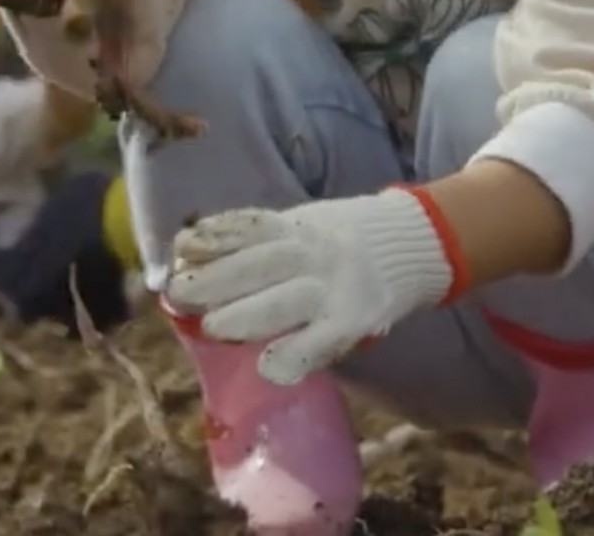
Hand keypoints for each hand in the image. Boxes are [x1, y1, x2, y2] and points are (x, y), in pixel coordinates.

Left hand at [163, 189, 459, 385]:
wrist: (413, 242)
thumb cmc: (341, 240)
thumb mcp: (304, 225)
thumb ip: (263, 242)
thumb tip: (192, 256)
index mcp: (298, 227)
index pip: (250, 227)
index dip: (212, 238)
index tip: (180, 249)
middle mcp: (314, 253)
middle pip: (260, 264)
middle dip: (216, 280)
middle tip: (180, 294)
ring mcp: (335, 288)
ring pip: (286, 302)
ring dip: (246, 316)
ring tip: (213, 328)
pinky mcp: (355, 322)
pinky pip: (322, 342)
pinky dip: (294, 355)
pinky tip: (268, 367)